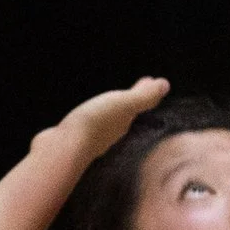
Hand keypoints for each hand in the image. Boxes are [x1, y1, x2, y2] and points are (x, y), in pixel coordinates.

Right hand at [51, 77, 169, 164]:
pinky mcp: (74, 140)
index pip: (138, 104)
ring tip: (112, 101)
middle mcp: (110, 132)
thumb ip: (143, 97)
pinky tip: (85, 118)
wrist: (64, 149)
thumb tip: (165, 85)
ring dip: (112, 110)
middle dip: (131, 100)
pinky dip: (92, 118)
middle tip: (137, 86)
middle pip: (124, 113)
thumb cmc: (94, 125)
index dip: (144, 92)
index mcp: (124, 122)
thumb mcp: (123, 105)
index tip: (150, 80)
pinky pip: (88, 126)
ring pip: (107, 121)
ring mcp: (92, 138)